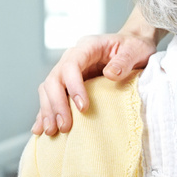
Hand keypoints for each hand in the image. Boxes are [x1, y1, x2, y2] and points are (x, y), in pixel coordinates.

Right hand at [32, 32, 155, 134]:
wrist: (134, 45)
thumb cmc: (135, 47)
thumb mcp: (136, 50)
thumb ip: (124, 61)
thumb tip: (110, 74)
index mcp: (88, 47)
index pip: (71, 65)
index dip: (73, 86)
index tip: (83, 107)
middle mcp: (72, 58)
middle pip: (54, 79)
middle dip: (57, 104)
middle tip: (64, 126)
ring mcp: (68, 71)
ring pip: (48, 90)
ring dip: (48, 111)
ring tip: (52, 131)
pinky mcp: (69, 83)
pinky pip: (51, 97)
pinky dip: (46, 112)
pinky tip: (41, 128)